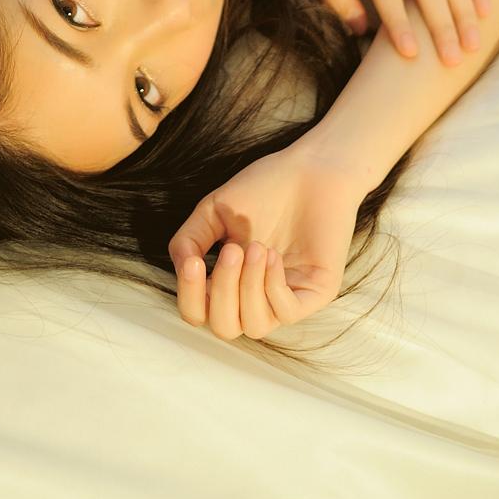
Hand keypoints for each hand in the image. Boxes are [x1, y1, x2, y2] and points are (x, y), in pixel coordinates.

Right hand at [167, 144, 362, 341]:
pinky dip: (272, 286)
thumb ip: (190, 239)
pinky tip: (273, 255)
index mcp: (228, 279)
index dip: (189, 295)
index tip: (194, 262)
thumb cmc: (264, 188)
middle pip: (224, 328)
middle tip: (233, 251)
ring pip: (254, 326)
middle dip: (222, 292)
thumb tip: (184, 268)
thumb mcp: (214, 210)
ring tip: (257, 247)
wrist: (310, 170)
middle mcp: (254, 294)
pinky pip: (285, 312)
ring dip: (248, 287)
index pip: (198, 312)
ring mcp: (285, 297)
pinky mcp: (314, 293)